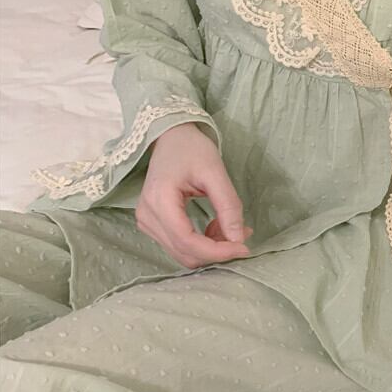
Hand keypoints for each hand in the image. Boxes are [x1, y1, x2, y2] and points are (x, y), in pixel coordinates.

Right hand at [137, 122, 252, 267]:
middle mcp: (147, 217)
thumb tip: (239, 240)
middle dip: (217, 251)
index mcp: (159, 201)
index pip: (187, 241)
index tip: (244, 248)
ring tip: (229, 225)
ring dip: (211, 247)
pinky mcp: (153, 224)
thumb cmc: (192, 149)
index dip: (217, 251)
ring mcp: (146, 222)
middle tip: (243, 234)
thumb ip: (228, 206)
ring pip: (183, 253)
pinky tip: (216, 225)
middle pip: (185, 252)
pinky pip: (179, 245)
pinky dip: (202, 243)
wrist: (172, 138)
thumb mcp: (215, 173)